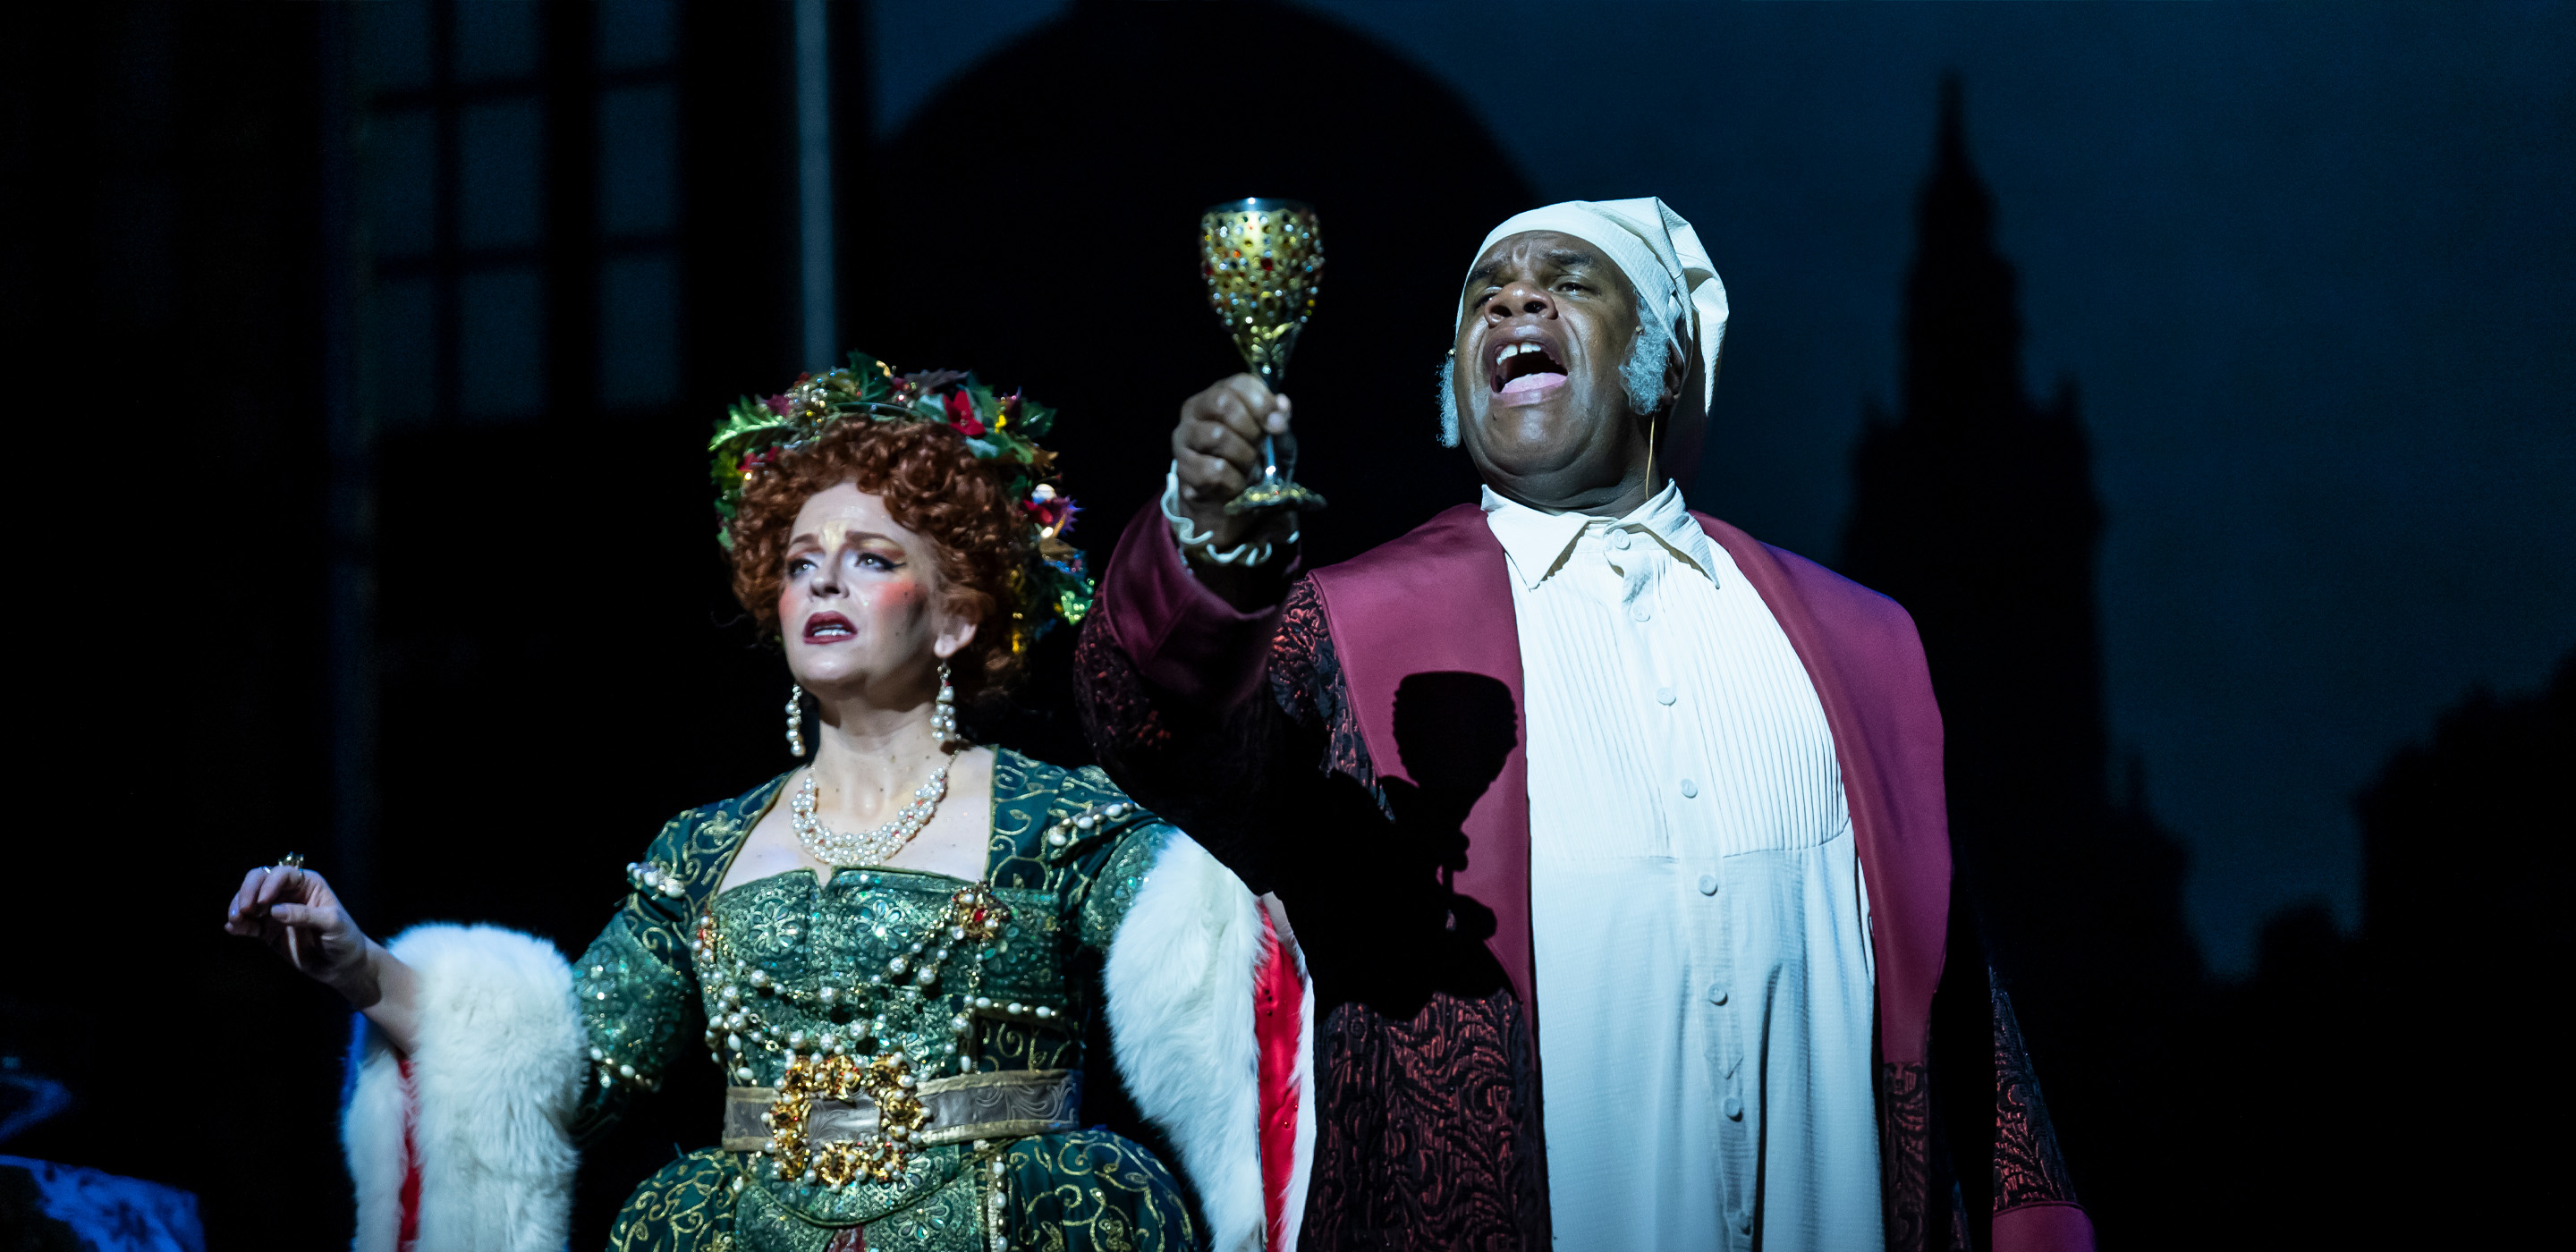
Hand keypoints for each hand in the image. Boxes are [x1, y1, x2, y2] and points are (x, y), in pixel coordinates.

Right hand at [224, 863, 375, 1000]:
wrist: (341, 965)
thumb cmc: (344, 938)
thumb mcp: (332, 924)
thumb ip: (304, 915)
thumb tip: (274, 910)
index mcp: (307, 883)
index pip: (282, 874)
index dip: (269, 884)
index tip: (263, 902)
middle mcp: (288, 893)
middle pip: (259, 881)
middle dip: (247, 892)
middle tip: (243, 910)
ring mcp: (275, 911)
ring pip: (249, 901)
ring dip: (238, 907)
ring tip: (234, 921)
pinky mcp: (267, 930)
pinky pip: (248, 924)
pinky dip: (238, 925)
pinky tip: (231, 928)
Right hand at [1172, 374, 1292, 551]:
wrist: (1223, 491)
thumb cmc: (1245, 452)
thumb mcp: (1266, 431)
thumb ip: (1276, 415)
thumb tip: (1282, 407)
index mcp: (1216, 394)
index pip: (1237, 384)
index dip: (1262, 403)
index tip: (1279, 425)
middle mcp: (1194, 411)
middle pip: (1223, 404)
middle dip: (1251, 428)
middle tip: (1260, 446)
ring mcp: (1183, 439)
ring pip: (1218, 436)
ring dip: (1243, 456)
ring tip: (1249, 466)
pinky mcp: (1182, 468)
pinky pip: (1213, 470)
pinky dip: (1234, 481)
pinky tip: (1237, 483)